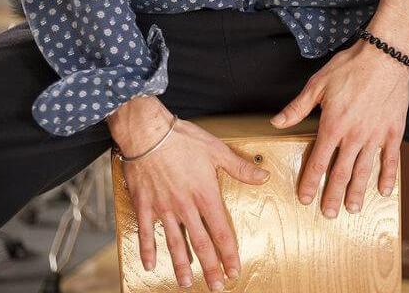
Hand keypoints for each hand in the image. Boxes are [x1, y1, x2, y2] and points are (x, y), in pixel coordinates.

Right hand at [108, 97, 270, 290]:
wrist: (147, 132)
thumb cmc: (183, 138)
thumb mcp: (217, 150)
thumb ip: (240, 167)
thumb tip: (264, 176)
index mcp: (205, 195)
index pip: (221, 231)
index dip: (229, 253)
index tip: (234, 270)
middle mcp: (186, 207)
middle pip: (200, 244)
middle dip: (210, 268)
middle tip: (216, 286)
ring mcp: (164, 208)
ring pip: (174, 243)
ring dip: (181, 265)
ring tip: (186, 284)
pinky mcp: (144, 205)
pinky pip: (146, 232)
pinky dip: (147, 249)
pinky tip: (149, 265)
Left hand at [270, 39, 408, 217]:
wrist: (384, 56)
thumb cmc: (350, 67)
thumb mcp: (317, 85)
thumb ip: (297, 108)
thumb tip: (276, 122)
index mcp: (333, 126)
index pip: (318, 162)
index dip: (310, 182)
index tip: (305, 198)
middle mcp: (354, 136)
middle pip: (341, 173)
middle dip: (333, 196)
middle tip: (329, 214)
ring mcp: (375, 135)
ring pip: (365, 170)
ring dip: (358, 192)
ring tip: (353, 209)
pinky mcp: (393, 131)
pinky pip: (391, 159)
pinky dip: (387, 176)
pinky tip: (384, 190)